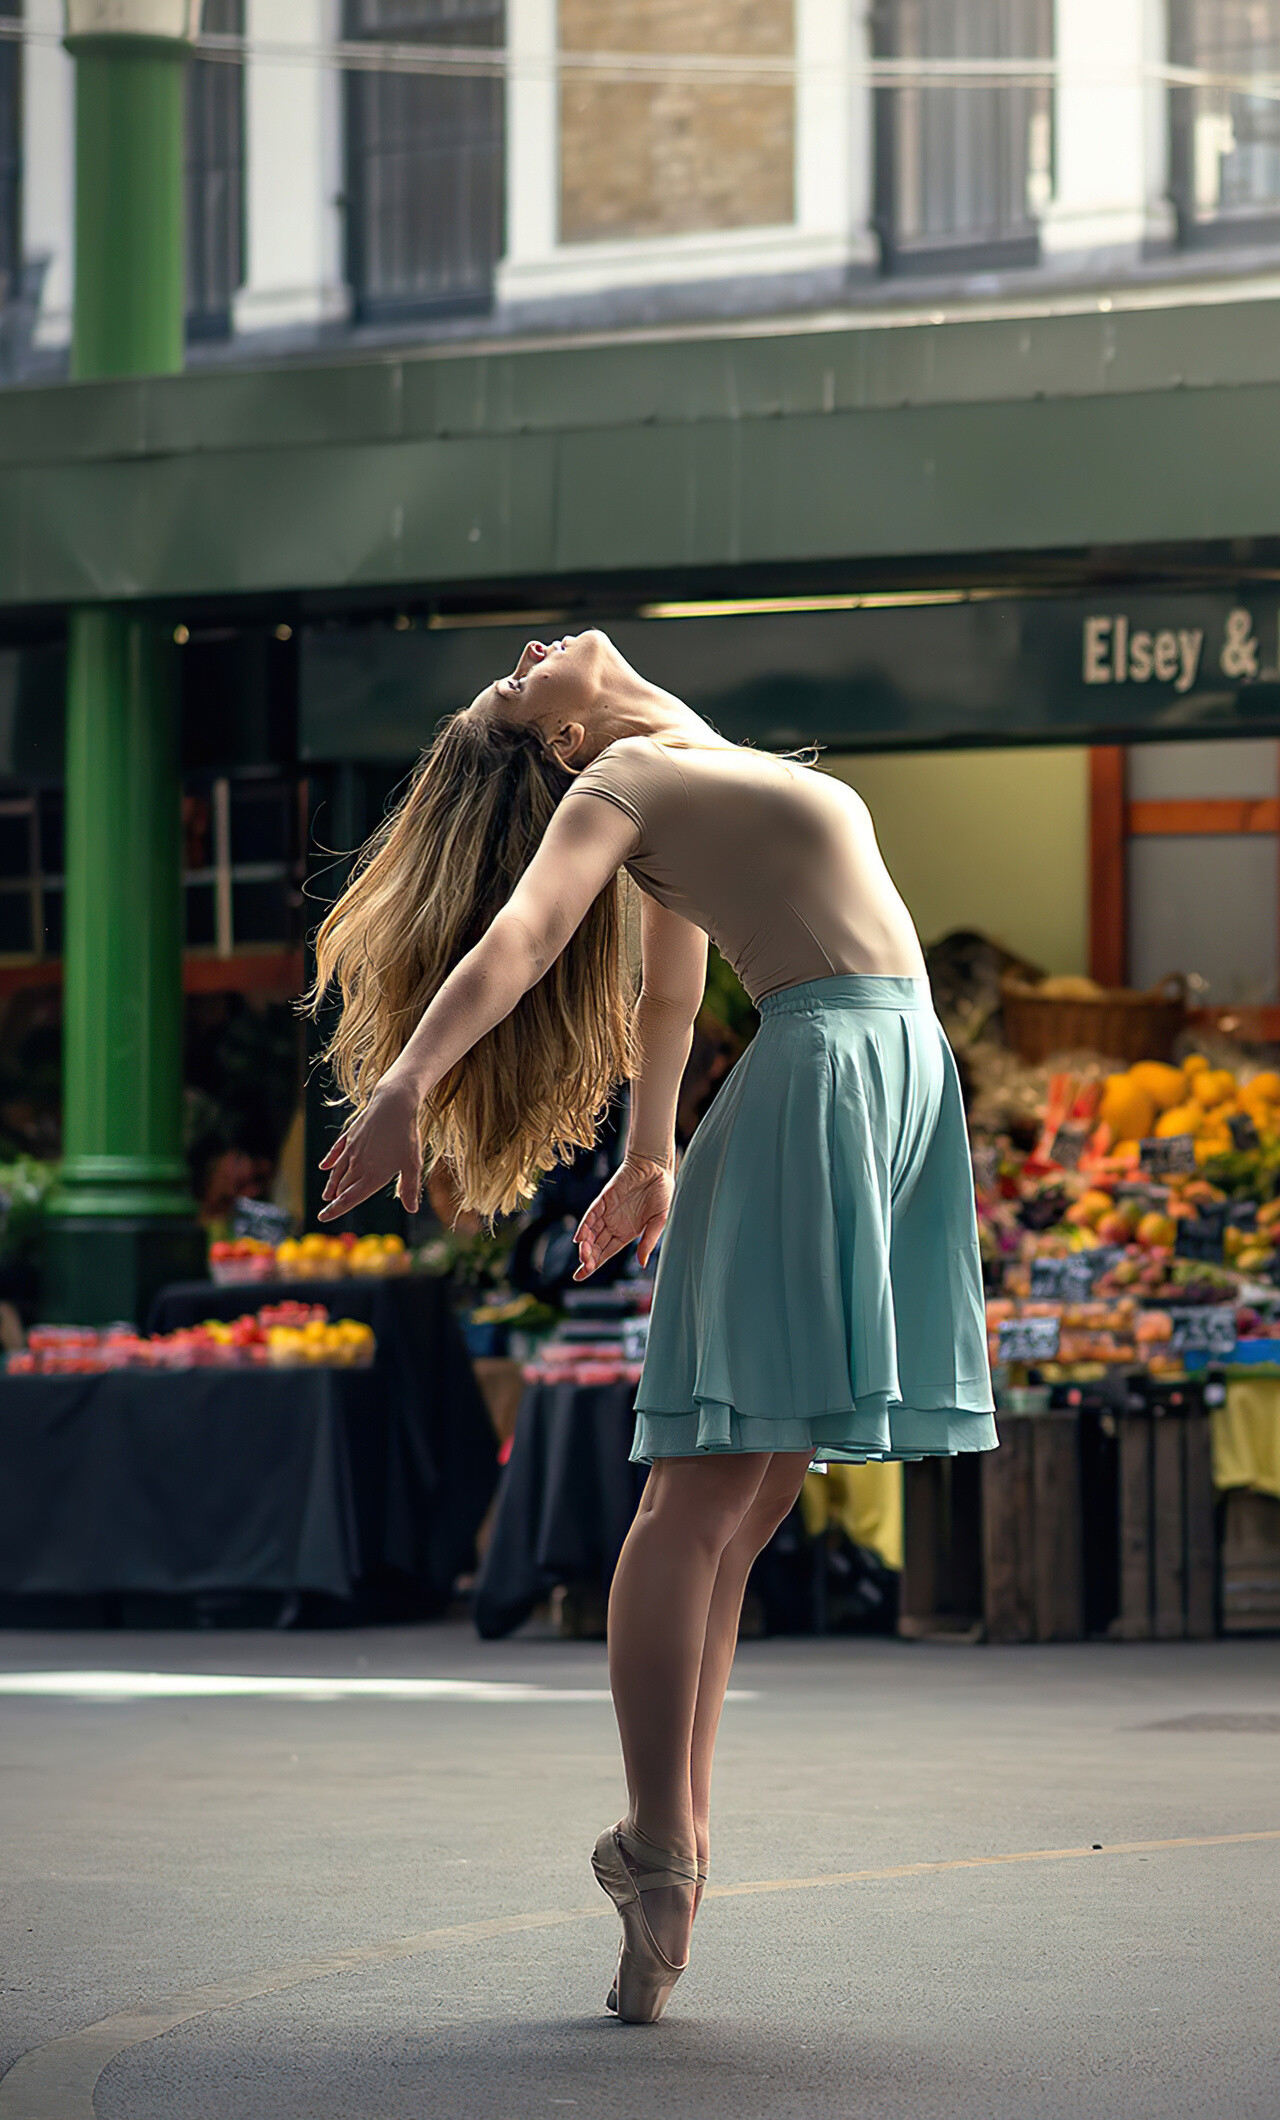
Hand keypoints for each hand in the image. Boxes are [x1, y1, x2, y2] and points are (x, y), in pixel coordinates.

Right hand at [317, 1080, 422, 1220]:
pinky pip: (337, 1151)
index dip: (335, 1209)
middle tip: (329, 1207)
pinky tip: (325, 1166)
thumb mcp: (412, 1165)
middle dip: (335, 1198)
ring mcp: (352, 1149)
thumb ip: (410, 1188)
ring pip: (338, 1171)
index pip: (350, 1198)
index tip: (322, 1217)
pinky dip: (330, 1160)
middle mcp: (358, 1165)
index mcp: (373, 1176)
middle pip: (343, 1186)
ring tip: (327, 1194)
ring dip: (332, 1184)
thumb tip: (412, 1209)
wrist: (393, 1105)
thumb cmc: (406, 1136)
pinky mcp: (351, 1136)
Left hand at [572, 1153, 672, 1281]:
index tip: (580, 1277)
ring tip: (583, 1255)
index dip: (593, 1265)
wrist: (656, 1167)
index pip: (606, 1253)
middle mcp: (614, 1224)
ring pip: (591, 1232)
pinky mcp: (605, 1198)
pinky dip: (585, 1225)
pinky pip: (592, 1213)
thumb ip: (649, 1241)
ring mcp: (608, 1212)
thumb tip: (642, 1264)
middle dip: (589, 1257)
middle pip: (596, 1245)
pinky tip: (580, 1237)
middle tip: (585, 1267)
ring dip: (586, 1244)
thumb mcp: (659, 1221)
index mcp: (626, 1233)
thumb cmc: (660, 1193)